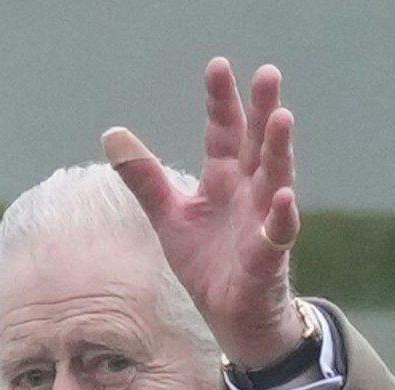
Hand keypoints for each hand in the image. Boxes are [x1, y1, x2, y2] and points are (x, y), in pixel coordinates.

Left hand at [105, 58, 306, 368]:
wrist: (233, 318)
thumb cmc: (208, 264)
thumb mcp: (169, 218)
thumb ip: (145, 178)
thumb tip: (111, 133)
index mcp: (224, 181)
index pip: (224, 133)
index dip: (221, 102)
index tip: (218, 66)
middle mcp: (249, 194)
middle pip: (257, 145)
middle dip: (262, 110)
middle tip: (268, 74)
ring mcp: (263, 224)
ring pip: (275, 180)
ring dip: (279, 150)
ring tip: (282, 118)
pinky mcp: (268, 260)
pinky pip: (277, 236)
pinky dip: (280, 217)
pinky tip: (282, 198)